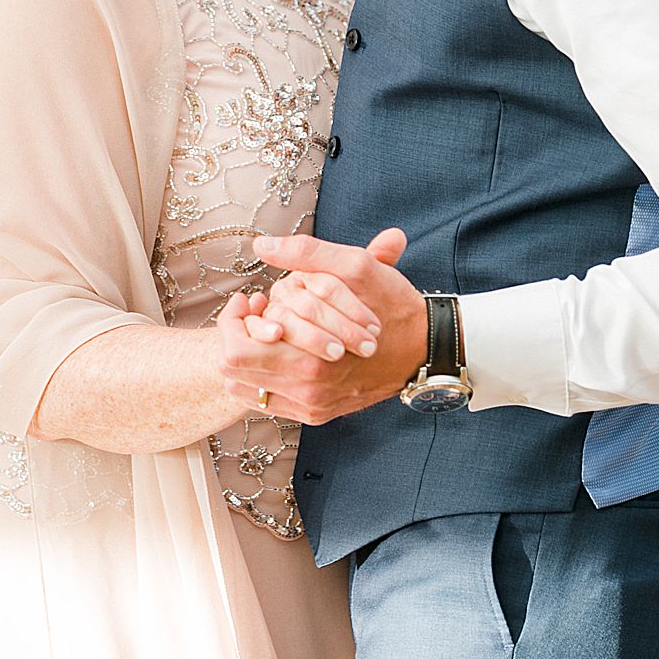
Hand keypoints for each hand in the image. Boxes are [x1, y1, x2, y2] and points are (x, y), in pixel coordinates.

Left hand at [220, 228, 427, 424]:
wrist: (426, 347)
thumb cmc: (391, 304)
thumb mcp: (354, 267)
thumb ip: (305, 254)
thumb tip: (261, 245)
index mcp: (310, 358)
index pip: (234, 350)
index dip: (232, 319)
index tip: (250, 299)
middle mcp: (307, 390)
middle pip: (233, 371)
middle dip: (237, 336)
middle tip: (256, 313)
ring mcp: (311, 405)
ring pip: (246, 388)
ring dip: (248, 358)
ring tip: (268, 332)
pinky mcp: (317, 414)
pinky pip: (268, 402)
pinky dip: (263, 377)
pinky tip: (280, 352)